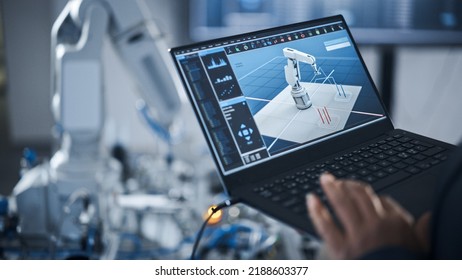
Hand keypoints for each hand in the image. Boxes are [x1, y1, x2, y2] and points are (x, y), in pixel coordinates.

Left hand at [306, 173, 429, 258]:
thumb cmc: (406, 268)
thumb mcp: (422, 249)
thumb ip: (423, 231)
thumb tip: (428, 218)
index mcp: (395, 223)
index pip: (380, 200)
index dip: (367, 194)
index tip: (358, 191)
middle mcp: (375, 224)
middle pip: (359, 196)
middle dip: (346, 185)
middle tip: (335, 179)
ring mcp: (358, 236)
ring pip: (342, 204)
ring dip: (331, 189)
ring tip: (324, 179)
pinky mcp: (342, 249)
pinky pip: (326, 226)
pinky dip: (317, 211)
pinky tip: (311, 199)